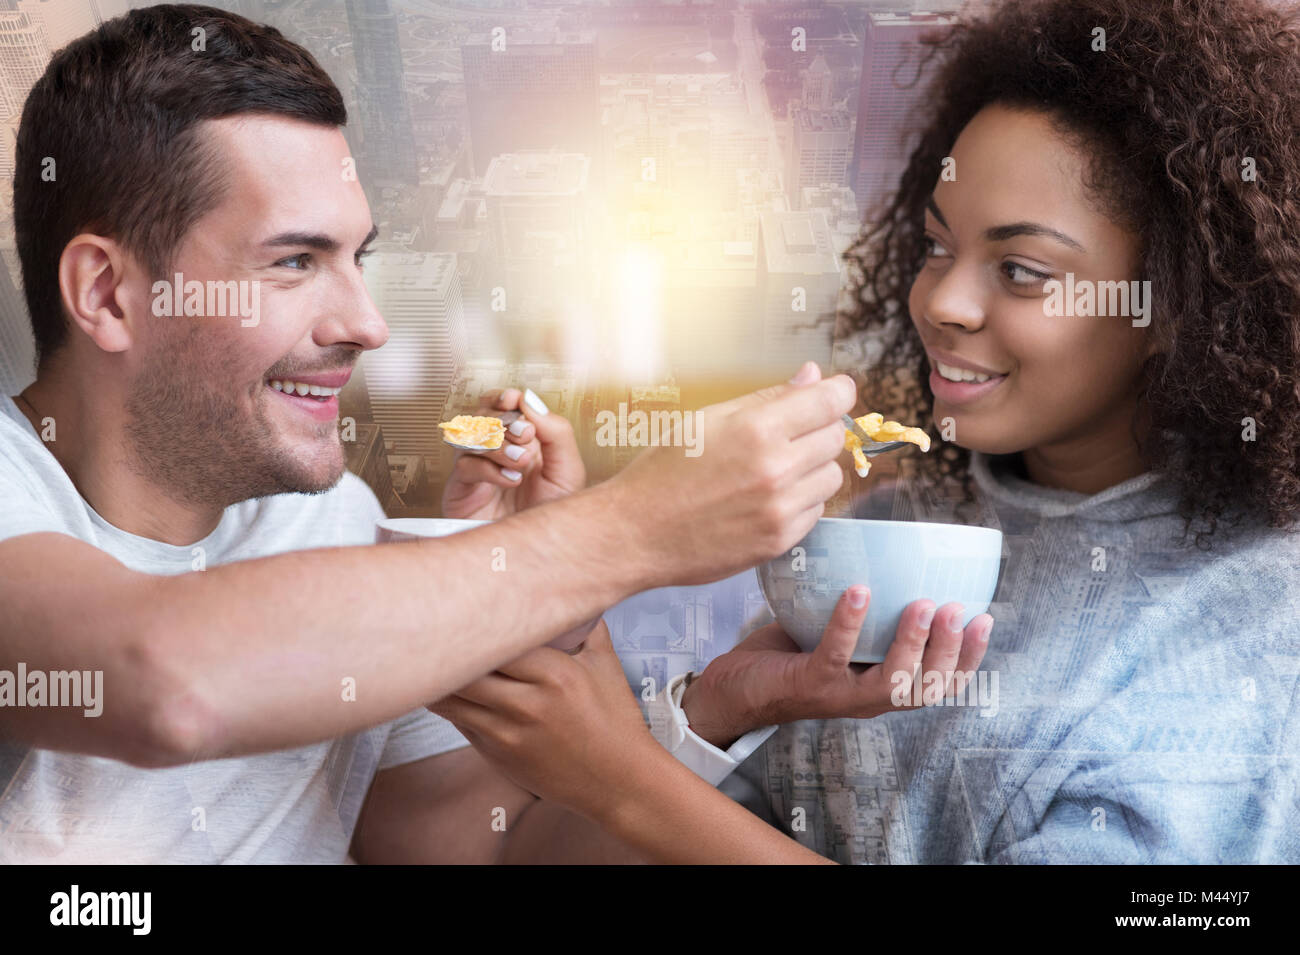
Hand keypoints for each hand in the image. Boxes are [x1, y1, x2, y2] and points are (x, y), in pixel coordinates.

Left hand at [427, 620, 657, 819]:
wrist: (618, 780)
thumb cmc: (615, 722)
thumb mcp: (605, 664)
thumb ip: (585, 625)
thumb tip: (572, 591)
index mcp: (555, 674)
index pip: (498, 638)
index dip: (477, 623)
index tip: (468, 609)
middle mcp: (528, 704)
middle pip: (466, 668)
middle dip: (449, 647)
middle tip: (439, 628)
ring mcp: (508, 733)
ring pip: (453, 698)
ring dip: (441, 678)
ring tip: (434, 658)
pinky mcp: (496, 753)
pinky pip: (459, 721)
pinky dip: (452, 703)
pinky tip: (452, 689)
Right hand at [441, 387, 586, 519]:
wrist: (539, 554)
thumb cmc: (552, 518)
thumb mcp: (568, 470)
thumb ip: (556, 432)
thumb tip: (531, 401)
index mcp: (524, 441)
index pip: (504, 406)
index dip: (505, 398)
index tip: (513, 399)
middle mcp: (499, 451)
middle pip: (484, 415)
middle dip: (505, 420)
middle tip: (525, 434)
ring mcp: (479, 469)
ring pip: (472, 438)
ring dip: (499, 444)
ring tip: (521, 461)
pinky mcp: (463, 489)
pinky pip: (466, 466)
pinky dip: (489, 469)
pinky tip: (510, 480)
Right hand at [606, 361, 856, 588]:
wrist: (635, 532)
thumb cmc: (662, 472)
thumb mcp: (707, 420)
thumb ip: (766, 398)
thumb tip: (811, 376)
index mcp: (757, 429)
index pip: (830, 400)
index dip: (837, 392)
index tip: (834, 392)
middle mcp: (776, 469)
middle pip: (835, 438)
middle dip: (819, 430)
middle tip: (790, 435)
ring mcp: (780, 509)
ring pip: (831, 477)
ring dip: (813, 469)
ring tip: (775, 470)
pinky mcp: (779, 540)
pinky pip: (815, 511)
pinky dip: (800, 501)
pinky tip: (766, 498)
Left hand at [680, 588, 993, 747]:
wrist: (734, 688)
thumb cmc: (789, 653)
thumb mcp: (834, 631)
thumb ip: (864, 606)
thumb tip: (889, 547)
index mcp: (883, 685)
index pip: (941, 683)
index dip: (968, 657)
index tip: (985, 620)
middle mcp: (869, 698)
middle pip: (927, 686)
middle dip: (950, 650)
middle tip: (958, 609)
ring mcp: (841, 695)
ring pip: (892, 681)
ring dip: (913, 644)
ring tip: (923, 603)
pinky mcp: (810, 686)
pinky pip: (835, 654)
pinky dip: (849, 622)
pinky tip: (859, 591)